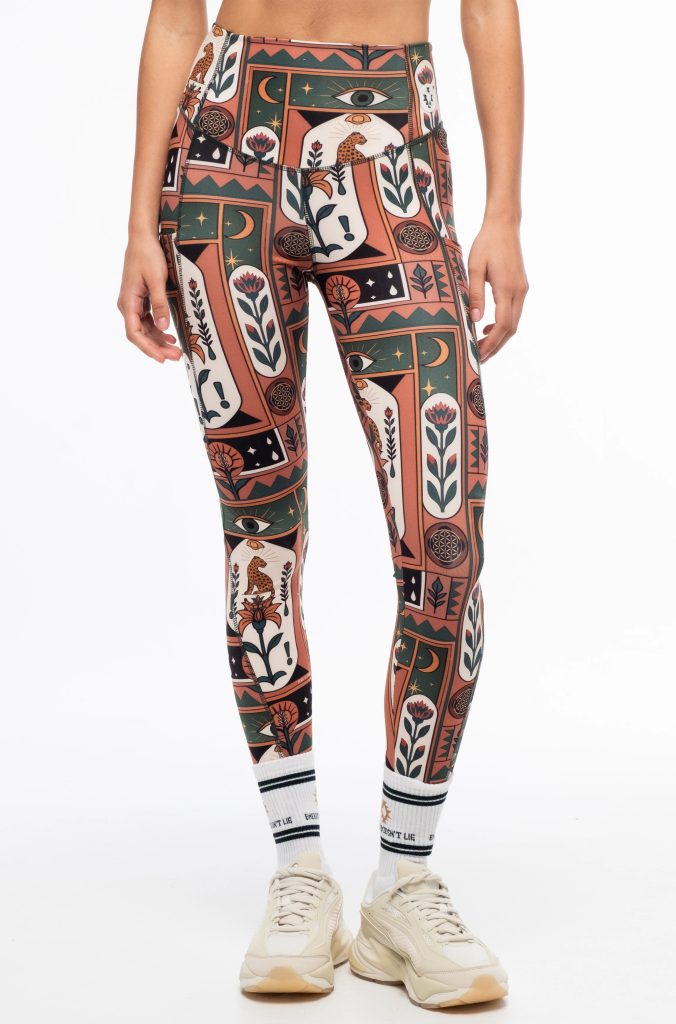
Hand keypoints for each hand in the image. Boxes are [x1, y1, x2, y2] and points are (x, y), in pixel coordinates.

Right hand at [117, 235, 181, 362]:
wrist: (142, 238)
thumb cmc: (148, 256)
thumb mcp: (157, 279)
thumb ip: (160, 304)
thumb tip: (163, 327)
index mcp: (128, 302)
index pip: (135, 334)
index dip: (148, 348)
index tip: (162, 358)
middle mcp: (127, 306)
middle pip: (140, 335)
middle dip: (157, 348)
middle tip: (176, 357)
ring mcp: (133, 304)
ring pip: (144, 330)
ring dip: (159, 341)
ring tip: (176, 350)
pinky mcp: (139, 301)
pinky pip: (147, 321)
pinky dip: (158, 331)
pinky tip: (170, 337)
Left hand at [467, 219, 528, 361]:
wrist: (504, 225)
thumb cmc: (486, 244)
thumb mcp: (474, 268)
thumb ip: (475, 294)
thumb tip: (475, 320)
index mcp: (507, 288)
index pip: (503, 325)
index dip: (492, 343)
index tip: (479, 354)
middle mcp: (519, 292)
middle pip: (511, 328)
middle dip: (496, 345)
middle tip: (479, 357)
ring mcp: (522, 289)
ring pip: (514, 322)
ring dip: (500, 336)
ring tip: (482, 346)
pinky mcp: (521, 286)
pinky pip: (514, 312)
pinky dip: (503, 324)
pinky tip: (489, 326)